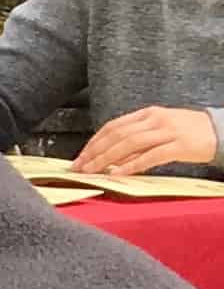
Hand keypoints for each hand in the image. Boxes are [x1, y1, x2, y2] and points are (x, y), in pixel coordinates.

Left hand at [70, 104, 221, 173]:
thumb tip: (110, 156)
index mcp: (148, 114)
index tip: (80, 157)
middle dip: (95, 152)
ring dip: (107, 159)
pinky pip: (151, 156)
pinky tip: (118, 174)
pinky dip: (132, 165)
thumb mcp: (159, 129)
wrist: (221, 131)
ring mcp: (168, 131)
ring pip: (130, 144)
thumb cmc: (187, 132)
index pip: (113, 126)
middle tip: (79, 167)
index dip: (94, 142)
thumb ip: (137, 138)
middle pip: (117, 135)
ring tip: (92, 171)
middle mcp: (156, 120)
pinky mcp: (180, 146)